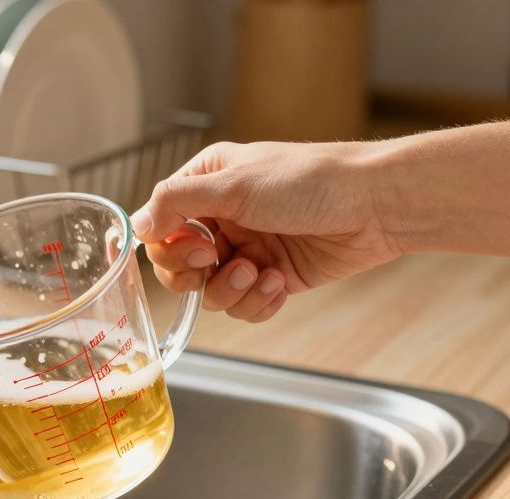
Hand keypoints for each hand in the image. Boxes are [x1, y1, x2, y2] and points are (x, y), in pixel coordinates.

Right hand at [132, 140, 404, 322]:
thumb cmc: (311, 181)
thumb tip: (135, 227)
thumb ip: (176, 203)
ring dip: (234, 290)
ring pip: (211, 292)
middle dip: (198, 274)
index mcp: (207, 184)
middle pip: (179, 265)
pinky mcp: (273, 278)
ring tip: (262, 273)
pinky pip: (245, 306)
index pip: (160, 226)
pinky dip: (259, 302)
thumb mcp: (235, 184)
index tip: (198, 249)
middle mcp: (222, 218)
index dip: (170, 248)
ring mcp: (248, 249)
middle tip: (220, 263)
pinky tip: (280, 283)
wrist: (375, 205)